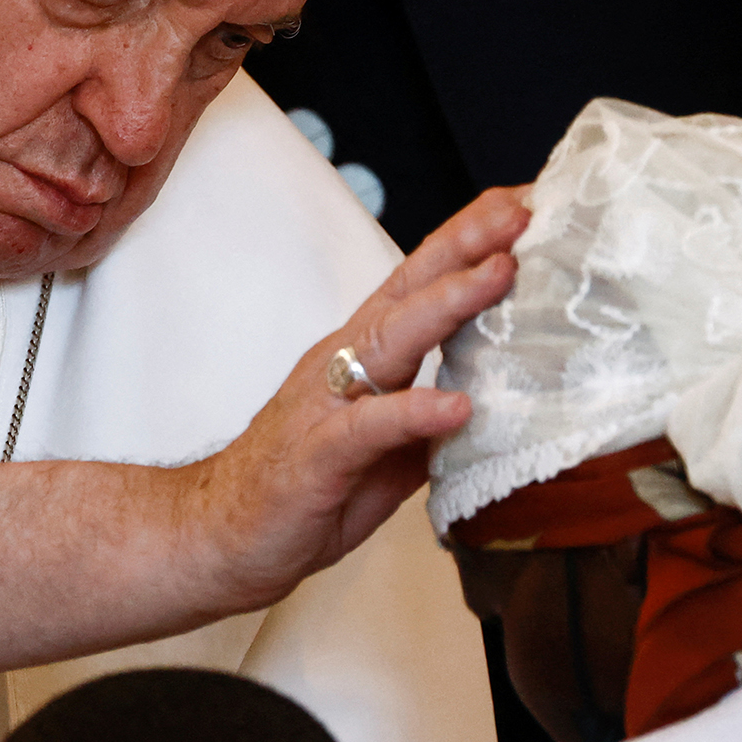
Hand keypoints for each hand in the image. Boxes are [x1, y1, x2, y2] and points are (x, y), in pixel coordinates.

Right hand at [190, 187, 528, 611]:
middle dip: (468, 242)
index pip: (422, 280)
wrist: (216, 538)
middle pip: (410, 286)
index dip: (471, 240)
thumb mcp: (388, 449)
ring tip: (501, 272)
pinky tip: (457, 405)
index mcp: (365, 351)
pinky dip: (412, 412)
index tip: (526, 203)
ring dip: (450, 301)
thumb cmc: (306, 487)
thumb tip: (501, 409)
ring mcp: (326, 402)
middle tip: (523, 209)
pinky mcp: (317, 455)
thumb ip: (434, 419)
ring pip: (392, 337)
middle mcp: (345, 361)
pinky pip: (367, 426)